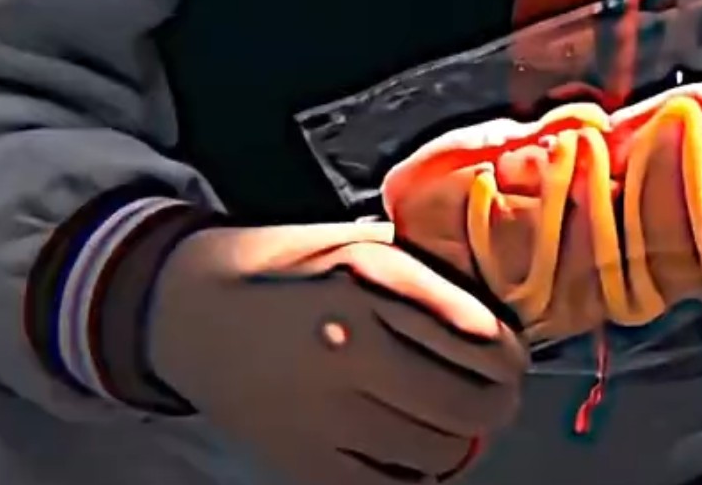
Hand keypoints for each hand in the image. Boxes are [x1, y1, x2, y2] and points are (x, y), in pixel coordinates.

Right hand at [148, 221, 528, 483]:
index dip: (512, 353)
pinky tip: (416, 452)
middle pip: (473, 402)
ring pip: (442, 450)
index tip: (513, 355)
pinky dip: (419, 475)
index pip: (481, 334)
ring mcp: (329, 408)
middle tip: (497, 393)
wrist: (188, 307)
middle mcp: (353, 343)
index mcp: (370, 279)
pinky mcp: (305, 457)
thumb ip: (419, 270)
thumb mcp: (353, 240)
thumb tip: (490, 307)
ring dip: (462, 439)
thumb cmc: (280, 268)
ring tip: (456, 421)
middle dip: (499, 401)